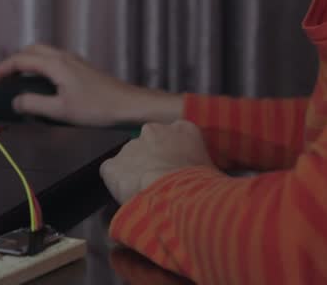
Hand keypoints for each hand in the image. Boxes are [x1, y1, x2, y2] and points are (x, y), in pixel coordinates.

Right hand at [0, 43, 179, 126]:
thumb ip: (34, 104)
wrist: (128, 104)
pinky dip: (37, 67)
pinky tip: (37, 83)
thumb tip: (15, 101)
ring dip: (24, 64)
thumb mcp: (61, 110)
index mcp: (55, 64)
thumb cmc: (99, 107)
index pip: (19, 61)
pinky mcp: (79, 67)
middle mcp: (63, 57)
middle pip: (29, 51)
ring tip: (13, 81)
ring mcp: (72, 60)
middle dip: (10, 63)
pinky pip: (50, 60)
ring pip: (41, 54)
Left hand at [99, 120, 213, 203]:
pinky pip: (112, 175)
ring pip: (130, 161)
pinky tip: (129, 199)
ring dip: (136, 175)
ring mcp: (130, 146)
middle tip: (162, 185)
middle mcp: (153, 131)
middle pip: (150, 146)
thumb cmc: (201, 187)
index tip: (178, 172)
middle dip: (153, 163)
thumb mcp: (215, 171)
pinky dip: (117, 186)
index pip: (176, 138)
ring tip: (147, 197)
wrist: (176, 197)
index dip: (175, 157)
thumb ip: (203, 165)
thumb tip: (207, 178)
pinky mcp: (112, 164)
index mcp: (182, 129)